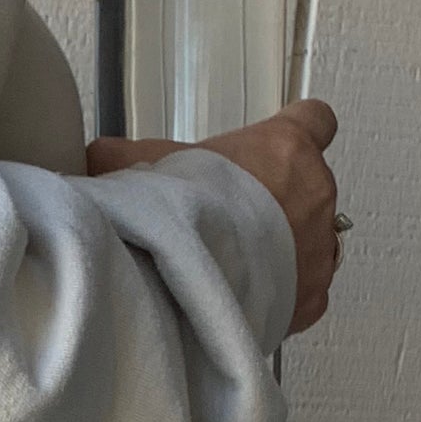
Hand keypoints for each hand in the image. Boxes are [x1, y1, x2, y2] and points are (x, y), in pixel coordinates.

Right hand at [87, 98, 341, 334]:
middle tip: (226, 222)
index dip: (294, 133)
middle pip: (309, 189)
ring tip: (233, 267)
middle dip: (274, 204)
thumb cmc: (181, 217)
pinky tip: (244, 301)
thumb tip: (100, 158)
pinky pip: (306, 294)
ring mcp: (320, 248)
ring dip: (282, 251)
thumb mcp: (142, 168)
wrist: (189, 281)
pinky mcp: (312, 297)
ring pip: (312, 243)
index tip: (273, 149)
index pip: (314, 120)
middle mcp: (316, 193)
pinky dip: (281, 298)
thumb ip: (130, 157)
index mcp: (285, 148)